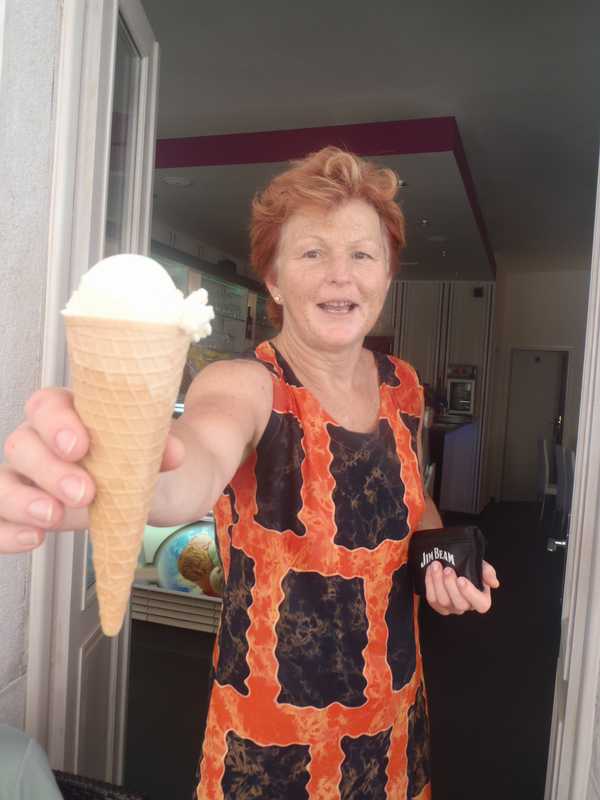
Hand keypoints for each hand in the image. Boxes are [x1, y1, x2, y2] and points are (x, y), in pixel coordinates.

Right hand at [0, 388, 184, 554]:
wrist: (159, 484)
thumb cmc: (147, 454)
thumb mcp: (160, 445)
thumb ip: (163, 444)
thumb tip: (172, 452)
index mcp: (70, 411)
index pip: (46, 406)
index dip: (56, 424)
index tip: (79, 445)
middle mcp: (41, 440)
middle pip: (22, 445)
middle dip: (49, 470)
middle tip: (83, 492)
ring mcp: (29, 477)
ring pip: (3, 482)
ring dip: (23, 501)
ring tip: (53, 517)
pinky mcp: (26, 511)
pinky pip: (0, 520)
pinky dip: (8, 532)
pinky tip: (32, 538)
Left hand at [425, 559, 499, 614]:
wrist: (453, 563)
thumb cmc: (469, 567)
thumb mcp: (481, 565)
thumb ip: (488, 572)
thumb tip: (494, 583)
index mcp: (481, 599)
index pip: (481, 604)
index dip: (470, 593)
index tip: (461, 579)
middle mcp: (467, 606)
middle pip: (459, 604)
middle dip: (451, 585)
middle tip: (447, 569)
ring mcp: (451, 608)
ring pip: (443, 601)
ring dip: (437, 582)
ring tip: (436, 566)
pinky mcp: (438, 606)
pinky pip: (432, 599)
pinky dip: (429, 583)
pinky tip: (430, 571)